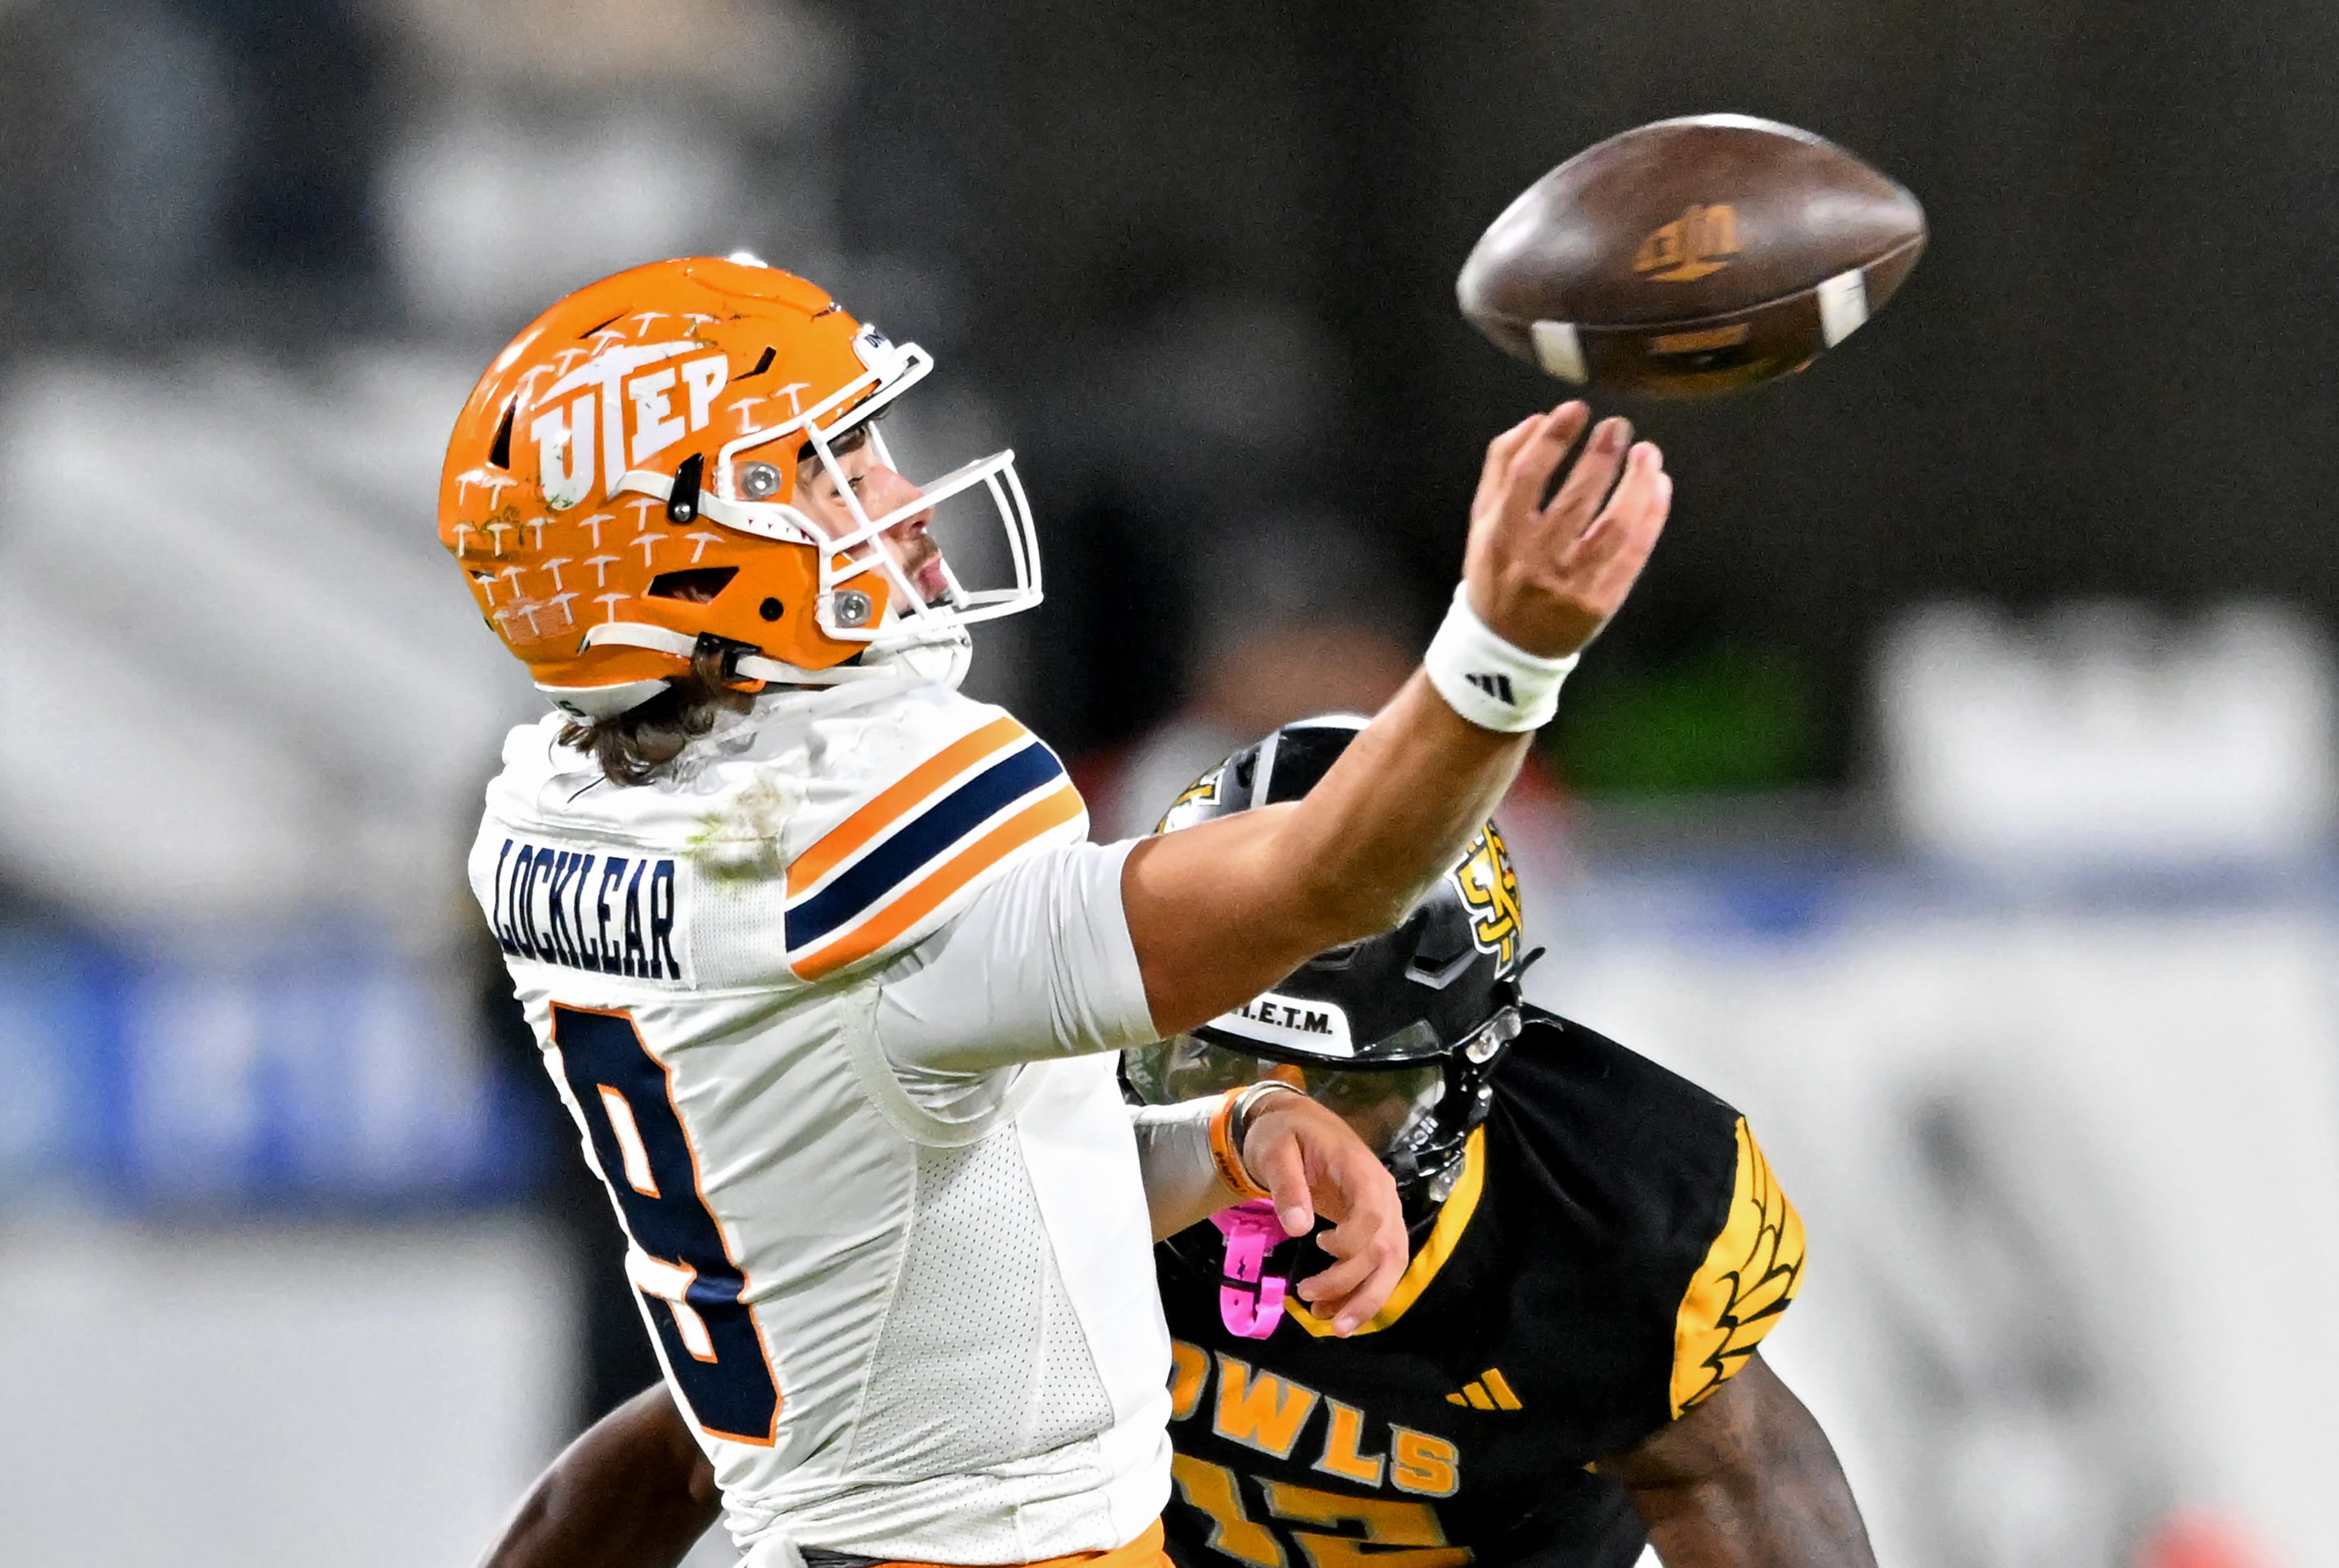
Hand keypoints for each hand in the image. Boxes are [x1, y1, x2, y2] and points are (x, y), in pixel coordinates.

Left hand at [1239, 1091, 1408, 1335]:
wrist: (1294, 1123)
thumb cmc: (1284, 1134)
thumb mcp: (1274, 1150)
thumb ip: (1287, 1185)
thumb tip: (1297, 1229)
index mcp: (1362, 1172)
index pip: (1375, 1215)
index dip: (1353, 1243)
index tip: (1318, 1246)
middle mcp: (1383, 1195)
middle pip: (1389, 1251)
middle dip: (1360, 1289)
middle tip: (1317, 1310)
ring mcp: (1383, 1213)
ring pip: (1390, 1266)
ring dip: (1363, 1299)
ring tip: (1326, 1321)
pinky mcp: (1373, 1227)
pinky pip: (1377, 1266)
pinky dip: (1359, 1291)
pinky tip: (1331, 1309)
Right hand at [1462, 401, 1671, 657]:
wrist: (1506, 645)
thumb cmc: (1497, 569)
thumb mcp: (1483, 519)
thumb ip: (1501, 466)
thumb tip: (1537, 419)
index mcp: (1501, 535)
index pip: (1528, 474)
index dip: (1554, 436)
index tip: (1576, 409)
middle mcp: (1535, 559)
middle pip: (1577, 497)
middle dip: (1602, 454)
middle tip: (1618, 427)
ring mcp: (1570, 584)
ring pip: (1614, 525)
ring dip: (1636, 482)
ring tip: (1646, 452)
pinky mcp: (1600, 602)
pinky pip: (1634, 552)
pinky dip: (1651, 515)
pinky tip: (1658, 485)